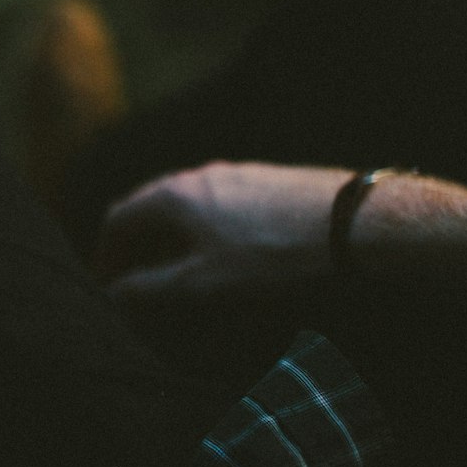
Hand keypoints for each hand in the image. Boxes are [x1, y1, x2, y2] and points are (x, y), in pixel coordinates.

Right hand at [97, 161, 350, 306]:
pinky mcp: (274, 181)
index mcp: (174, 193)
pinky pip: (224, 205)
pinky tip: (232, 257)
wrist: (359, 225)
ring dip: (175, 240)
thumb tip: (115, 293)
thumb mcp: (203, 285)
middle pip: (152, 208)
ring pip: (190, 206)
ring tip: (185, 274)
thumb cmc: (273, 258)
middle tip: (141, 282)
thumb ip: (150, 290)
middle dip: (140, 247)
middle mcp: (202, 174)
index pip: (118, 218)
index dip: (107, 255)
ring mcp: (241, 173)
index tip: (109, 286)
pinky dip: (210, 232)